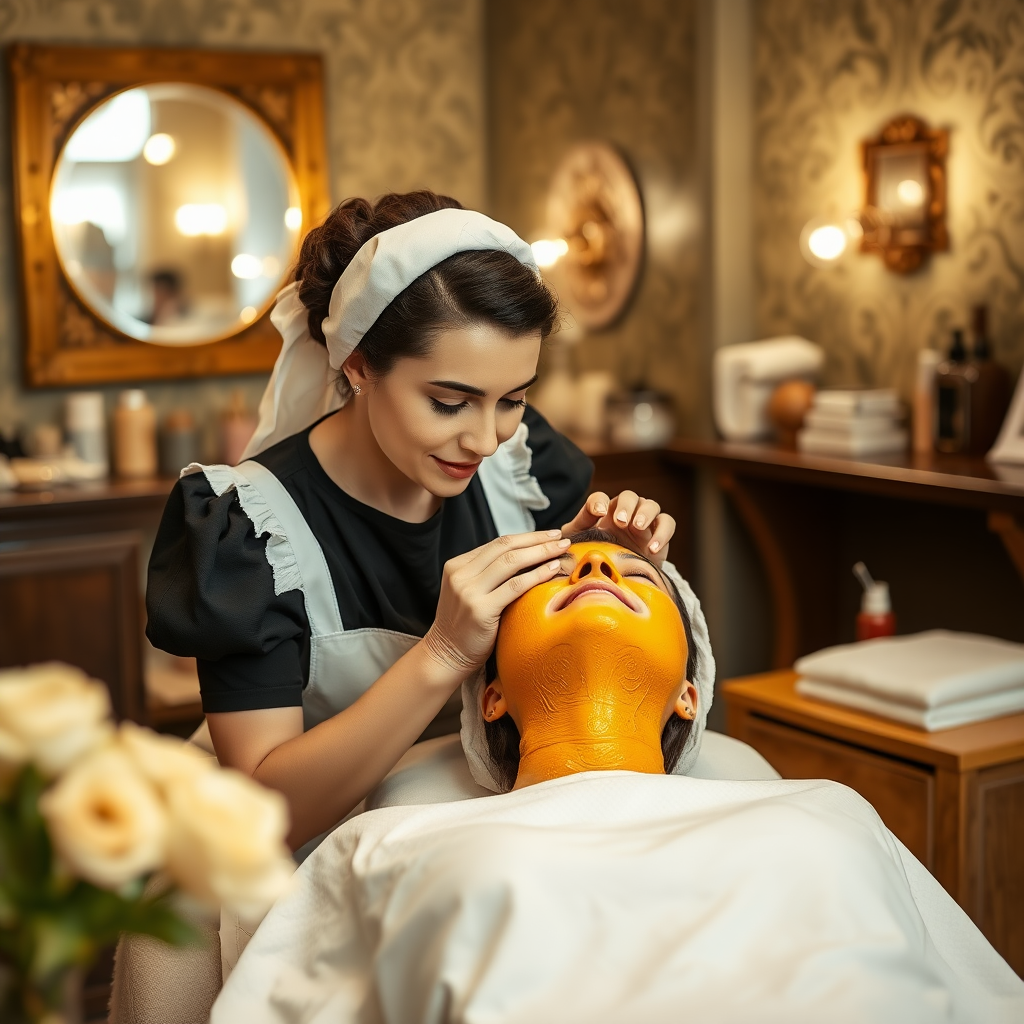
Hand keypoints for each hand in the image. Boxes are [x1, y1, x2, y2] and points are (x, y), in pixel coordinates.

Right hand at [424, 530, 570, 675]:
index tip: (549, 535)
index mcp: (457, 566)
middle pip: (506, 547)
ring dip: (541, 552)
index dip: (527, 537)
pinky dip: (537, 575)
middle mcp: (460, 574)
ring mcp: (468, 591)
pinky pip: (515, 586)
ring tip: (561, 549)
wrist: (447, 655)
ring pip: (511, 561)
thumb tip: (527, 557)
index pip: (497, 543)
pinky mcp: (480, 609)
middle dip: (537, 539)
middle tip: (561, 536)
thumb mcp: (469, 591)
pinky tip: (552, 569)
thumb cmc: (465, 626)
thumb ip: (488, 574)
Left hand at [561, 490, 675, 564]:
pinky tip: (653, 547)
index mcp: (603, 514)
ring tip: (637, 527)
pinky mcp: (660, 535)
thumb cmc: (596, 563)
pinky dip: (663, 532)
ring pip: (651, 505)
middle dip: (624, 506)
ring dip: (645, 513)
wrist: (618, 583)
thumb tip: (570, 531)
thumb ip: (575, 534)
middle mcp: (625, 514)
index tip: (597, 513)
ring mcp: (645, 523)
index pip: (599, 498)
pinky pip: (668, 524)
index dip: (598, 502)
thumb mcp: (580, 548)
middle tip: (620, 521)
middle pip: (628, 496)